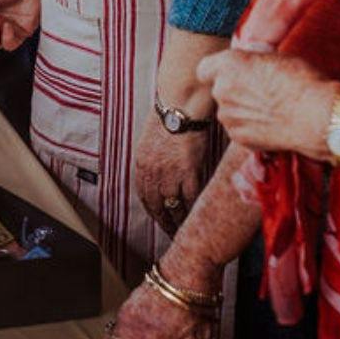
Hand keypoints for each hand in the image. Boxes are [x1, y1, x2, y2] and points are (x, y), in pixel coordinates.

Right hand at [104, 255, 221, 338]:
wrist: (189, 269)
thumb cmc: (191, 305)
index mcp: (138, 338)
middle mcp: (128, 320)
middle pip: (117, 338)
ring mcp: (129, 303)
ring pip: (124, 323)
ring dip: (137, 329)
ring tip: (162, 329)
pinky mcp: (135, 291)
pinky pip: (132, 309)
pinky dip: (142, 315)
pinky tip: (164, 313)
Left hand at [133, 114, 209, 231]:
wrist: (181, 106)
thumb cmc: (170, 117)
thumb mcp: (152, 139)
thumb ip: (153, 159)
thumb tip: (159, 172)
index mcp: (141, 163)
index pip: (144, 195)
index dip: (152, 210)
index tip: (159, 218)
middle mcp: (152, 172)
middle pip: (156, 205)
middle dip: (164, 221)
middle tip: (172, 232)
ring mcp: (169, 173)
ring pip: (173, 206)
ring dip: (179, 221)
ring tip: (186, 230)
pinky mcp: (188, 172)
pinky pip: (190, 198)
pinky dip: (193, 210)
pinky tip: (198, 217)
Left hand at [197, 50, 337, 159]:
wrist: (318, 117)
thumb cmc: (303, 83)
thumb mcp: (276, 59)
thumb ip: (253, 62)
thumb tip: (250, 65)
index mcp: (228, 64)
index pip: (205, 68)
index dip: (215, 72)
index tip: (227, 75)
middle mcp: (221, 89)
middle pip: (219, 90)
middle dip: (234, 92)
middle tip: (260, 94)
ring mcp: (228, 116)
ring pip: (229, 112)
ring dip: (242, 112)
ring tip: (270, 112)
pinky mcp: (238, 137)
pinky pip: (239, 130)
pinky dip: (251, 129)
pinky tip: (272, 127)